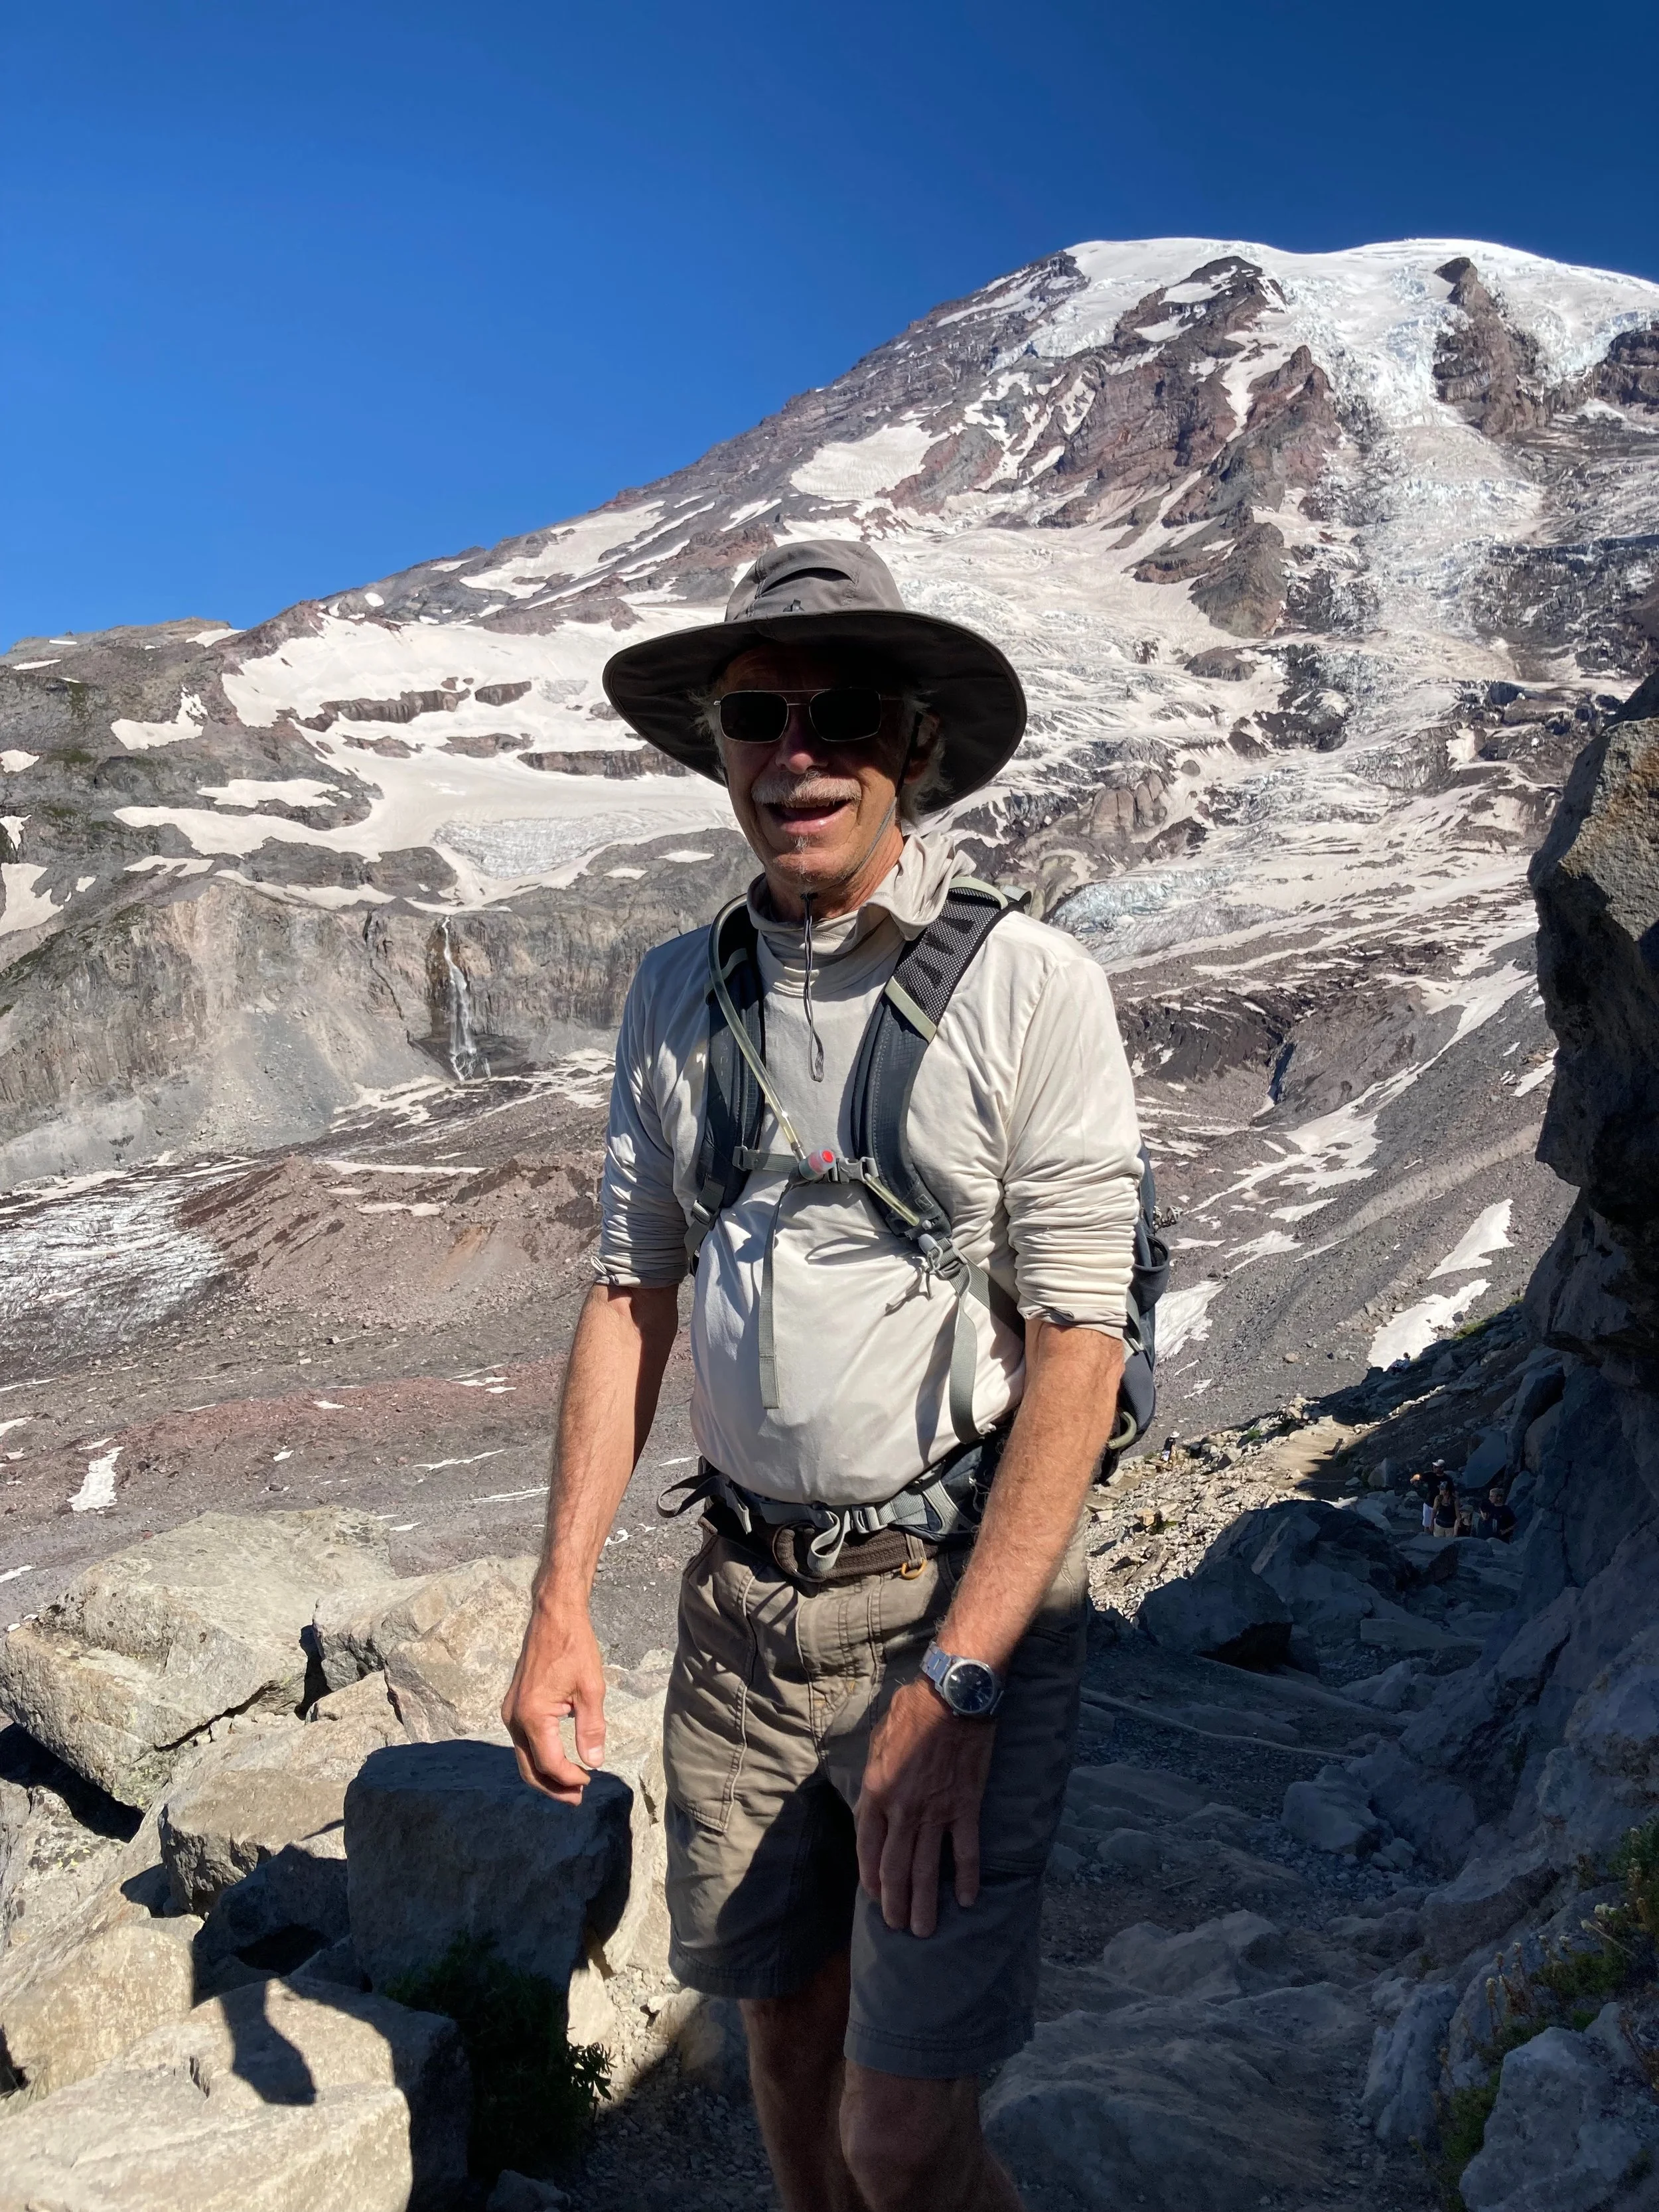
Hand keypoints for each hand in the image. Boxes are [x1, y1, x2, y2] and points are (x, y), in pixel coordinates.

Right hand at [501, 1597, 606, 1804]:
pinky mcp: (514, 1706)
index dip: (569, 1778)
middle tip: (577, 1799)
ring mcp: (510, 1712)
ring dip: (545, 1775)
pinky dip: (539, 1757)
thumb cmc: (574, 1647)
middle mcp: (514, 1718)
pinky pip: (522, 1742)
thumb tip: (594, 1763)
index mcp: (532, 1716)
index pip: (549, 1763)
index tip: (590, 1782)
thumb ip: (591, 1729)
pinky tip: (558, 1760)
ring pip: (523, 1758)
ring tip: (571, 1785)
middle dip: (553, 1788)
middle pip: (529, 1769)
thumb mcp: (591, 1689)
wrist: (553, 1617)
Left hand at [855, 1676, 994, 1937]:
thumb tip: (870, 1800)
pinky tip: (968, 1900)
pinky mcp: (965, 1808)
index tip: (875, 1896)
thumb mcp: (878, 1739)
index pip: (867, 1847)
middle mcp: (903, 1810)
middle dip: (896, 1903)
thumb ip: (873, 1775)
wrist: (953, 1696)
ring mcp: (936, 1812)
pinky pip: (965, 1852)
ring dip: (925, 1903)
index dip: (870, 1876)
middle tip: (899, 1927)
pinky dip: (967, 1878)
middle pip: (896, 1868)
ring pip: (927, 1869)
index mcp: (877, 1791)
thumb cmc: (913, 1710)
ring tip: (925, 1931)